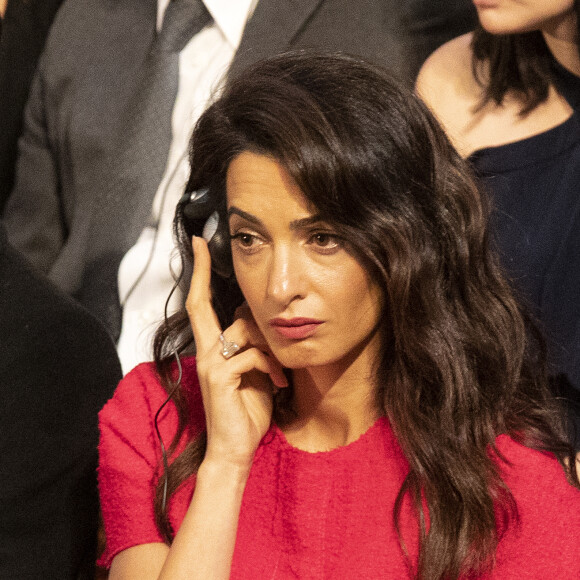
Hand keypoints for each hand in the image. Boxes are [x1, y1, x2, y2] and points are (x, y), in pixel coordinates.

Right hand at [186, 237, 287, 470]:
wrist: (236, 449)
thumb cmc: (248, 409)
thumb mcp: (255, 371)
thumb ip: (254, 346)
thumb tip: (265, 323)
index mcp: (212, 349)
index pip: (200, 304)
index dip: (200, 274)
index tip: (200, 244)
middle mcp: (205, 351)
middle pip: (209, 306)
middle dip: (216, 283)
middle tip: (223, 273)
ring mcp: (210, 363)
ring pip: (244, 330)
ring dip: (269, 348)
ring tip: (279, 372)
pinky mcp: (220, 376)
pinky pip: (252, 355)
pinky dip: (271, 367)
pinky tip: (279, 383)